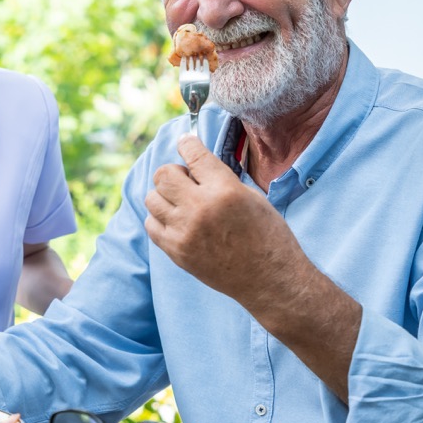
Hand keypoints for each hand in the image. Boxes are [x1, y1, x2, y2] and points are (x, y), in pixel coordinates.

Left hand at [146, 135, 361, 399]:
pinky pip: (151, 224)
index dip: (187, 144)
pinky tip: (177, 220)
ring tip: (182, 202)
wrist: (270, 281)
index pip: (193, 154)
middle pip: (164, 174)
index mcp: (224, 190)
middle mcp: (200, 208)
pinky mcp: (177, 251)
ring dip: (165, 195)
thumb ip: (221, 179)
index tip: (185, 142)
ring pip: (152, 198)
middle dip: (175, 172)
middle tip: (187, 180)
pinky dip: (161, 218)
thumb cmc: (269, 237)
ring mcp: (184, 232)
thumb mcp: (252, 197)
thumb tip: (195, 164)